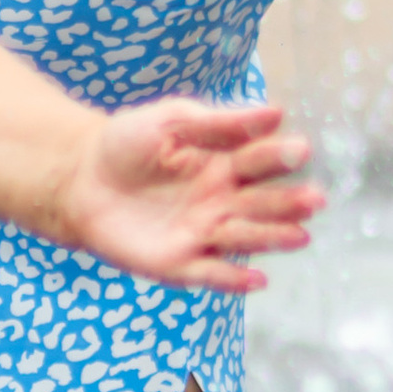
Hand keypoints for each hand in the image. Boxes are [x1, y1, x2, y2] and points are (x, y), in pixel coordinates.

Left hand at [51, 100, 325, 293]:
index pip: (261, 161)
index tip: (300, 150)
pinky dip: (234, 279)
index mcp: (225, 164)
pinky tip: (258, 279)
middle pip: (263, 204)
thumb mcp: (171, 121)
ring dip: (274, 239)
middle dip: (289, 203)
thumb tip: (275, 111)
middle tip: (315, 200)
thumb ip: (218, 122)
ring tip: (301, 236)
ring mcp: (203, 234)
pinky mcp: (178, 264)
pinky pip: (211, 274)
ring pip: (245, 237)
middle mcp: (222, 202)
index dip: (280, 157)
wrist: (77, 179)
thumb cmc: (126, 143)